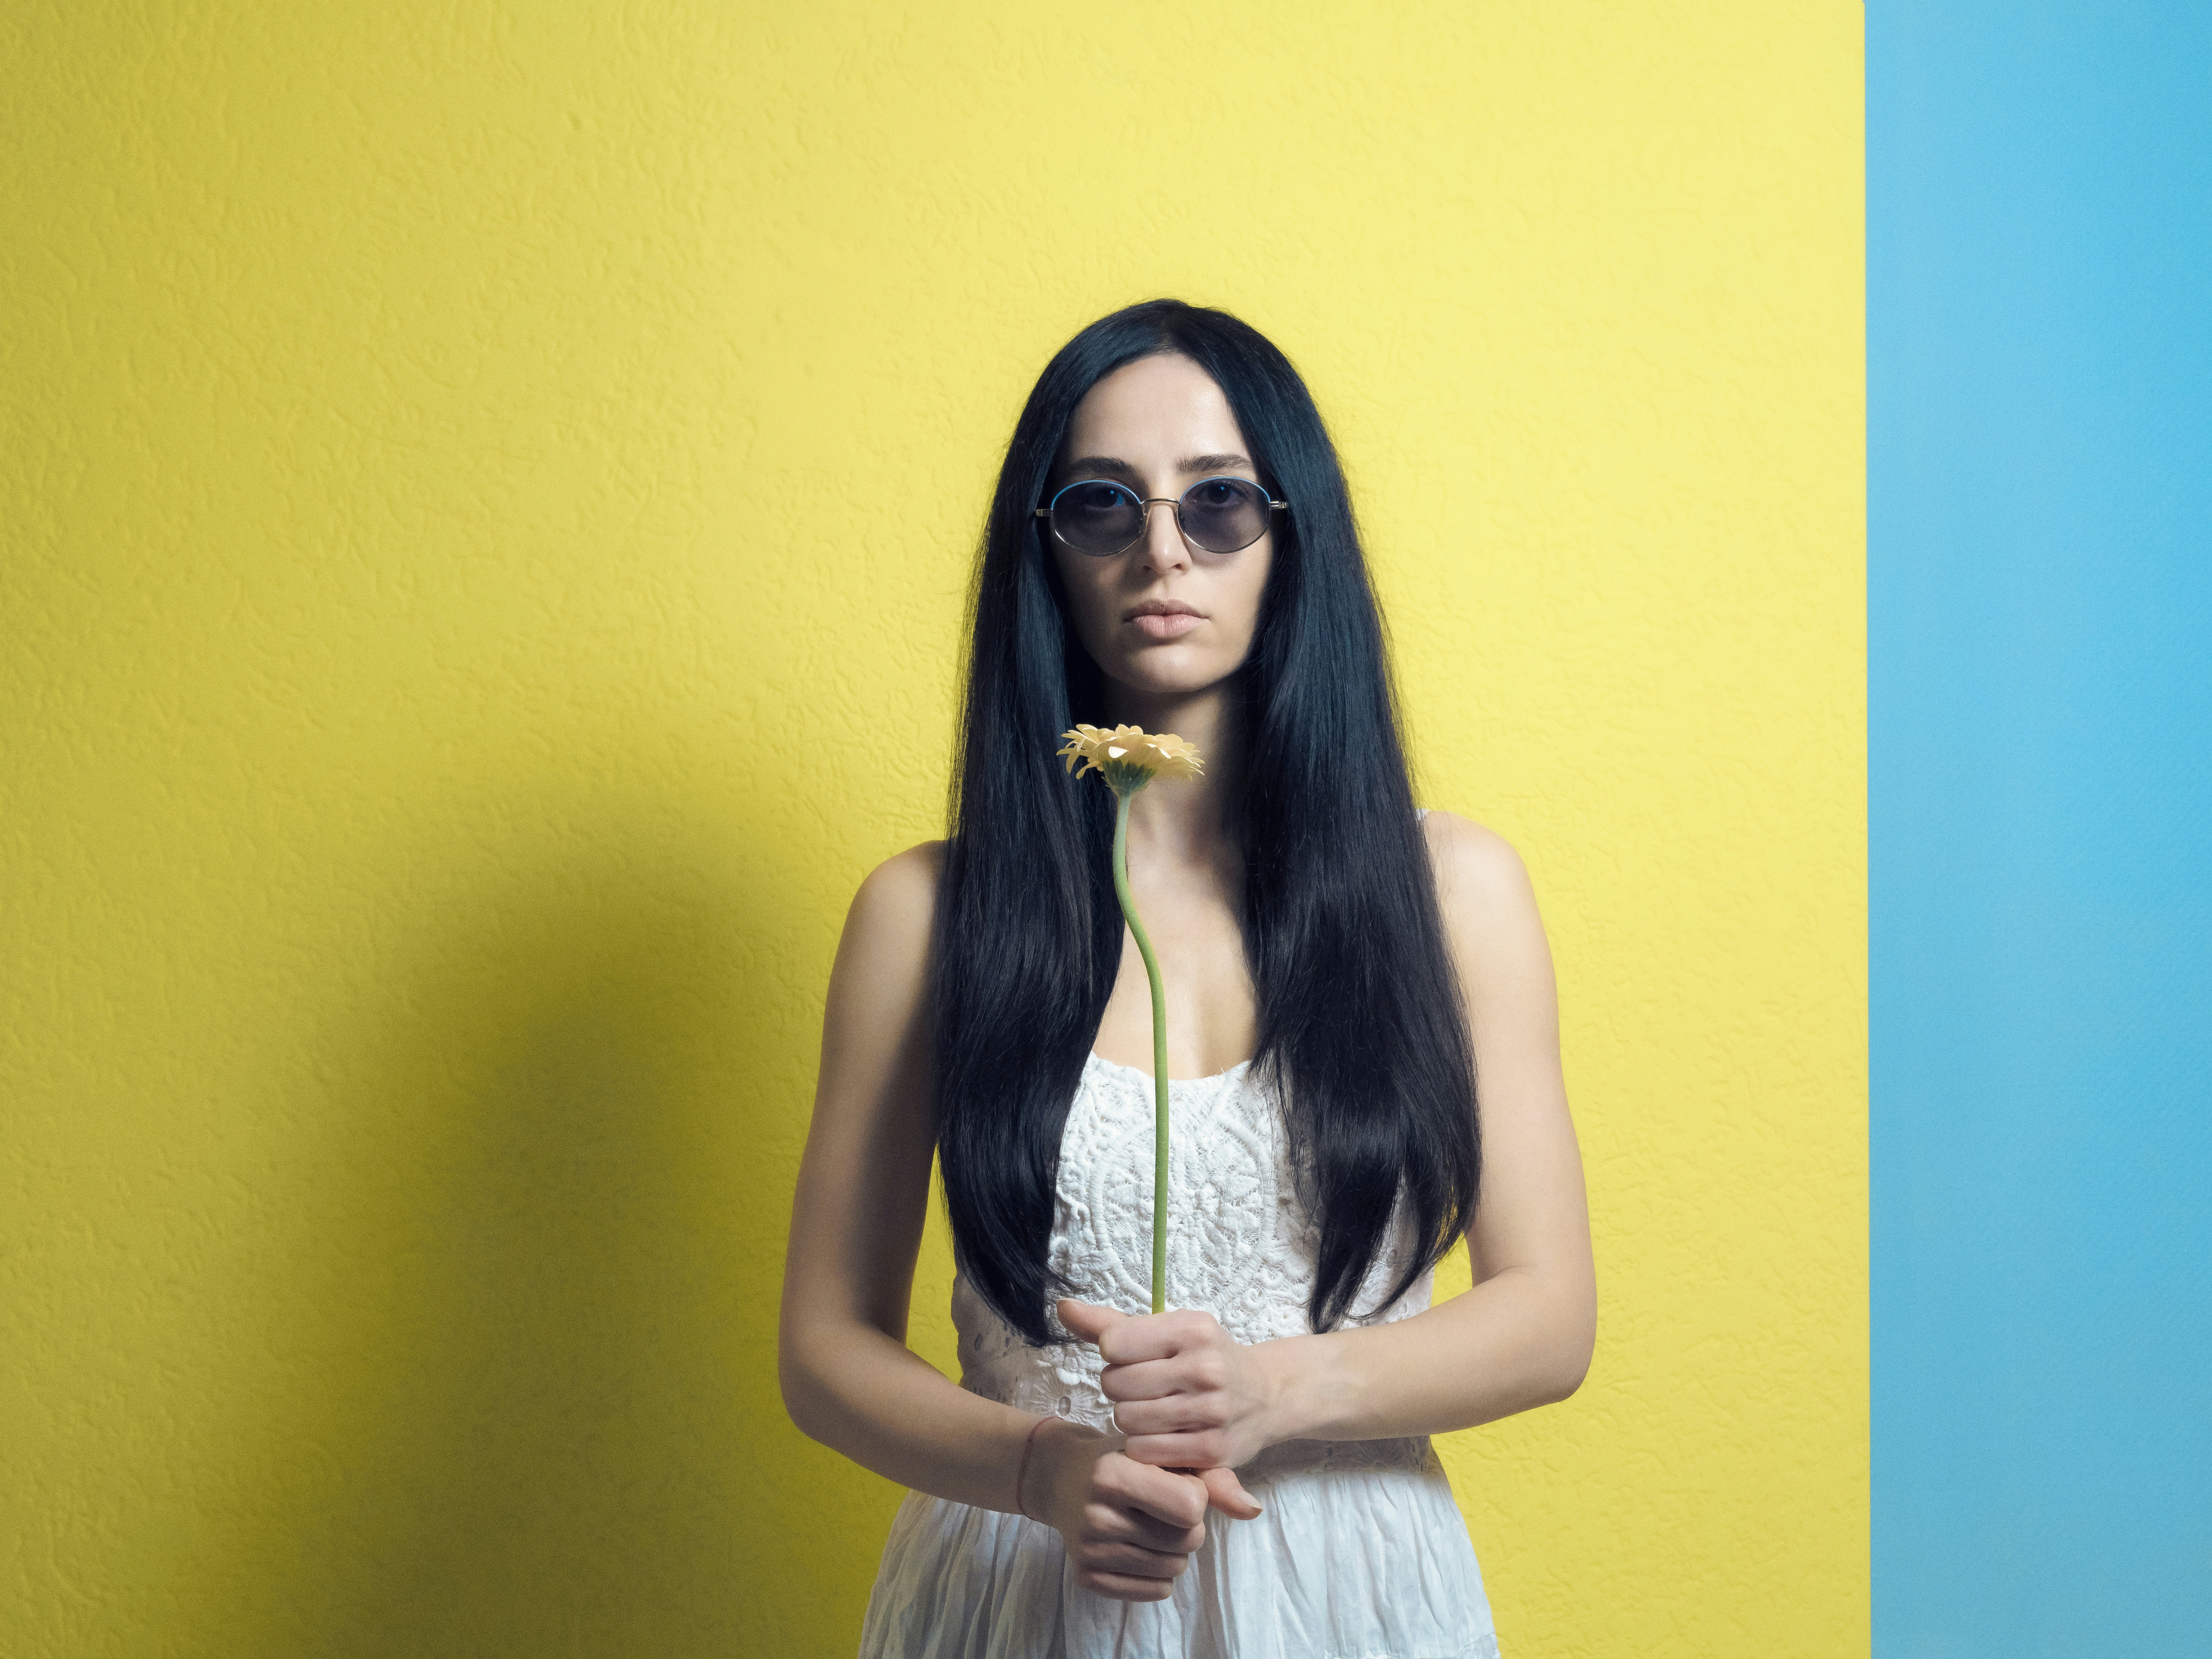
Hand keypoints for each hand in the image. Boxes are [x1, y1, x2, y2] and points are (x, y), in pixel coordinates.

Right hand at [1025, 1417, 1212, 1601]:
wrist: (1063, 1477)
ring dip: (1175, 1548)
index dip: (1194, 1494)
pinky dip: (1157, 1572)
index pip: (1191, 1506)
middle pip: (1187, 1540)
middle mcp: (1095, 1515)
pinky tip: (1138, 1545)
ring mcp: (1088, 1550)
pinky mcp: (1086, 1578)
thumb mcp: (1163, 1452)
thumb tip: (1254, 1510)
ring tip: (1151, 1523)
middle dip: (1188, 1524)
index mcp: (1111, 1474)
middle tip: (1164, 1505)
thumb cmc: (1125, 1459)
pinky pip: (1154, 1591)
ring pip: (1174, 1568)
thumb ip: (1211, 1478)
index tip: (1176, 1482)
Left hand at [1057, 1299, 1268, 1517]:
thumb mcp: (1167, 1330)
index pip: (1113, 1343)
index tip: (1134, 1357)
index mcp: (1192, 1328)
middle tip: (1144, 1388)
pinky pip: (1145, 1451)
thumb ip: (1111, 1323)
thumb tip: (1063, 1307)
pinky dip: (1144, 1446)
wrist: (1266, 1396)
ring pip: (1126, 1419)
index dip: (1114, 1353)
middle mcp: (1205, 1367)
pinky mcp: (1212, 1450)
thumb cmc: (1205, 1358)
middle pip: (1115, 1384)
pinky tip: (1161, 1434)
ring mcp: (1211, 1411)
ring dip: (1130, 1418)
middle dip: (1120, 1387)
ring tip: (1153, 1410)